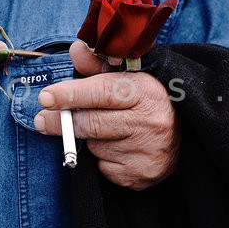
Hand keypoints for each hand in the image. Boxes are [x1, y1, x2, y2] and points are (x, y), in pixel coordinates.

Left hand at [34, 41, 179, 190]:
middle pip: (91, 123)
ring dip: (88, 139)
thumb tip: (75, 50)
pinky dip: (102, 159)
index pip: (103, 92)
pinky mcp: (139, 176)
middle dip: (61, 121)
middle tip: (41, 119)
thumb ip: (100, 65)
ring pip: (95, 146)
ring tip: (106, 130)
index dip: (71, 94)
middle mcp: (149, 123)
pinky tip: (117, 149)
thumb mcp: (132, 77)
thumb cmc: (148, 101)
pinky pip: (104, 168)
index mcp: (146, 92)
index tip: (46, 97)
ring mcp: (145, 152)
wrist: (187, 138)